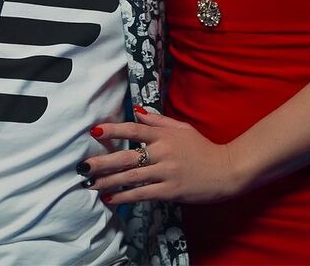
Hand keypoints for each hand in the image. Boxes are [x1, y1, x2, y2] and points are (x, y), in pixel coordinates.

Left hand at [79, 108, 241, 204]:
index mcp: (164, 136)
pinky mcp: (171, 191)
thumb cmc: (203, 149)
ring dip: (108, 182)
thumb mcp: (182, 129)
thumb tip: (136, 112)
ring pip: (131, 178)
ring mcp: (166, 172)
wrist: (227, 170)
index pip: (134, 130)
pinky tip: (111, 199)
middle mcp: (163, 152)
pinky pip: (143, 194)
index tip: (94, 131)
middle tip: (82, 167)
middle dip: (101, 163)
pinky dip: (125, 197)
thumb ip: (158, 121)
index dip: (113, 130)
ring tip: (90, 185)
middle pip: (126, 157)